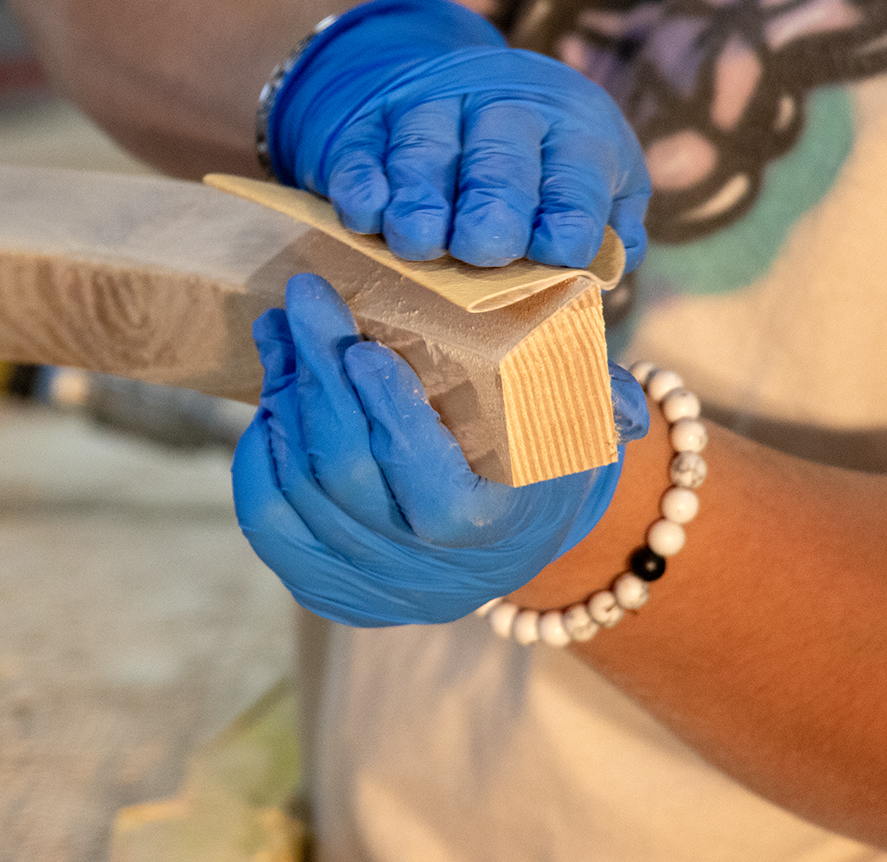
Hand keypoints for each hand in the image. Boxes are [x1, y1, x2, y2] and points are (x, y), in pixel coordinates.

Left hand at [232, 273, 648, 627]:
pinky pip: (269, 521)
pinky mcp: (326, 587)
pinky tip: (273, 394)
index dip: (389, 416)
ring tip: (286, 330)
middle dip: (318, 376)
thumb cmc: (551, 451)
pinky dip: (260, 453)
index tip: (364, 346)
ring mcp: (371, 590)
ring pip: (297, 492)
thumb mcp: (586, 421)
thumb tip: (626, 401)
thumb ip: (604, 404)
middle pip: (346, 476)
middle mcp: (428, 577)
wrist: (519, 528)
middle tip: (304, 297)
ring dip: (283, 400)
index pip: (428, 485)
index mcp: (493, 536)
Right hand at [268, 0, 649, 269]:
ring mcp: (431, 105)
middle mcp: (502, 103)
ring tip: (418, 244)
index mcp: (571, 125)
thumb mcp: (596, 181)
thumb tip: (600, 274)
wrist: (457, 94)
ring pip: (424, 148)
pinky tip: (365, 218)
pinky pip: (362, 149)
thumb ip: (607, 230)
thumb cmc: (541, 166)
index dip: (568, 214)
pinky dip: (361, 184)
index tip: (555, 253)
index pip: (576, 172)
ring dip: (419, 197)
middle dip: (491, 204)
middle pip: (498, 154)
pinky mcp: (372, 120)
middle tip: (481, 249)